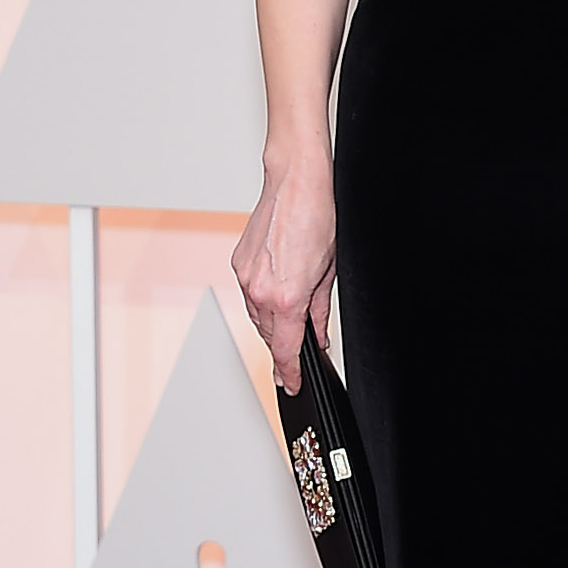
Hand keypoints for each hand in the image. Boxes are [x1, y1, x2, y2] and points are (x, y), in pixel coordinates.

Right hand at [233, 150, 336, 394]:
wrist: (295, 184)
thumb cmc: (317, 218)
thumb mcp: (329, 272)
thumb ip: (319, 311)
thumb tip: (317, 334)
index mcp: (287, 298)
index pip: (286, 349)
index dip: (289, 372)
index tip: (289, 383)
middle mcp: (261, 291)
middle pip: (269, 336)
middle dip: (283, 346)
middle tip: (296, 354)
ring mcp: (245, 277)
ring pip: (257, 317)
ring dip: (272, 324)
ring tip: (290, 317)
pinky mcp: (238, 264)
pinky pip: (249, 295)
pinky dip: (262, 301)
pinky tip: (277, 294)